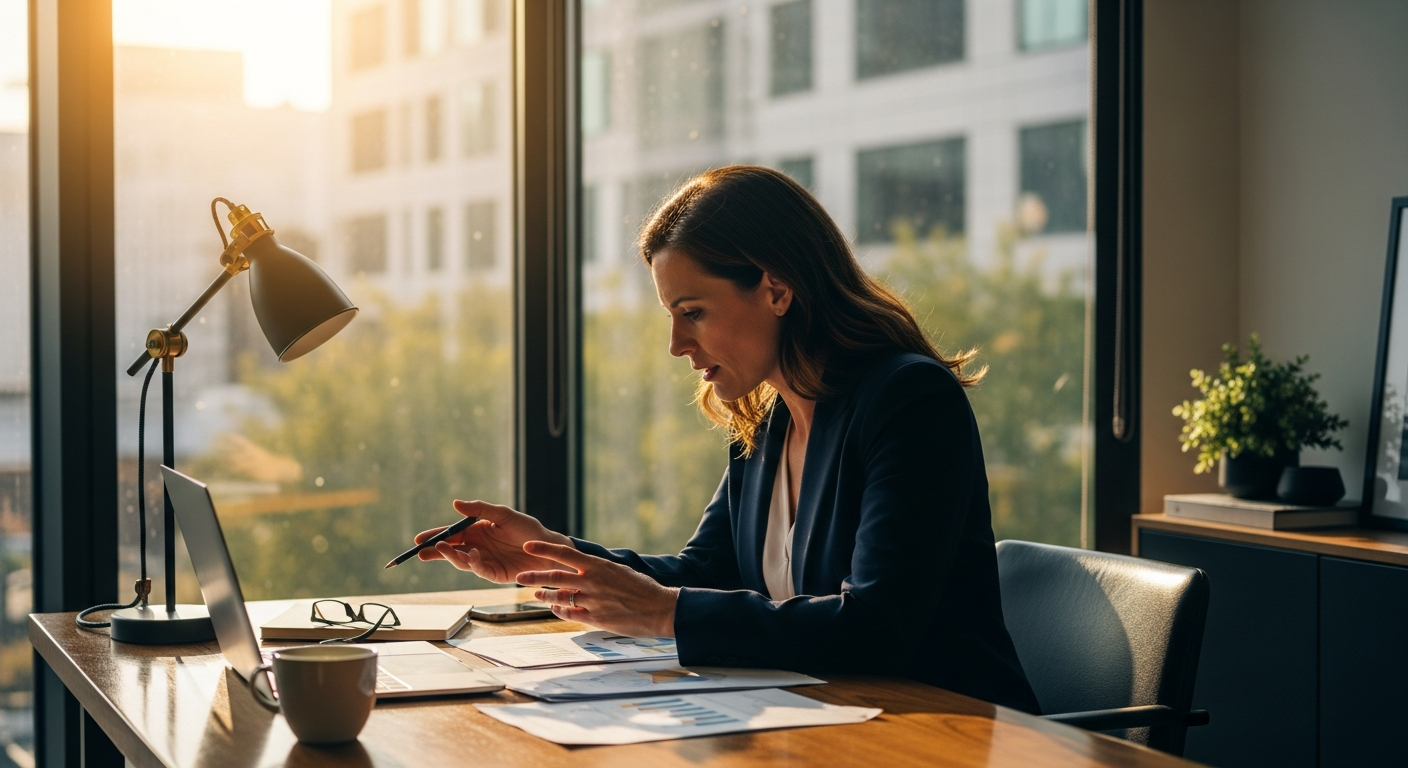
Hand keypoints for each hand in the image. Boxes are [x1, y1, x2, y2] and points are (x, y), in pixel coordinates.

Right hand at [414, 500, 573, 583]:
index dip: (434, 536)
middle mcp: (477, 547)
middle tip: (422, 551)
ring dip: (451, 556)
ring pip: (461, 561)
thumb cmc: (527, 529)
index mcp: (477, 531)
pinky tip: (472, 555)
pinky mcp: (494, 573)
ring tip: (442, 549)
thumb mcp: (503, 514)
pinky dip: (473, 563)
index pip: (451, 534)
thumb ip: (480, 509)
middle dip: (435, 551)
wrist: (548, 548)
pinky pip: (479, 570)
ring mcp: (484, 561)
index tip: (419, 539)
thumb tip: (456, 503)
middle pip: (451, 550)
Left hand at [516, 542, 678, 637]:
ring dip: (544, 595)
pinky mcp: (595, 618)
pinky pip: (570, 614)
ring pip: (559, 597)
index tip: (527, 546)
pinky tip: (555, 609)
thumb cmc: (643, 589)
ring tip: (536, 594)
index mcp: (598, 565)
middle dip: (534, 577)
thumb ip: (599, 570)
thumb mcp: (620, 571)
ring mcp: (592, 601)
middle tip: (520, 577)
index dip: (543, 549)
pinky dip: (560, 611)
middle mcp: (592, 582)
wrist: (660, 609)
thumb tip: (585, 566)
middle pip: (555, 577)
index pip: (564, 553)